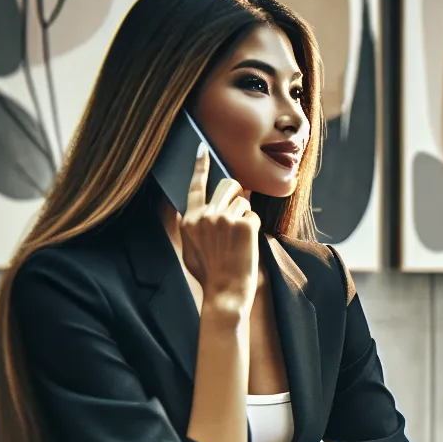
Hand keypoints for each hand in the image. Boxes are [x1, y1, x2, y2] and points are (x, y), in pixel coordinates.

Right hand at [178, 145, 258, 311]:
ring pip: (244, 201)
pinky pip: (253, 215)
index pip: (196, 185)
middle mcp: (205, 215)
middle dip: (238, 193)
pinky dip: (253, 228)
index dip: (201, 165)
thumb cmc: (210, 274)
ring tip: (239, 238)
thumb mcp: (189, 249)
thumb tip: (189, 211)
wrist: (225, 293)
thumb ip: (189, 227)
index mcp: (189, 219)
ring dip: (245, 215)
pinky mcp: (244, 225)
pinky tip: (245, 245)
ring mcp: (224, 219)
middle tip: (239, 209)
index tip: (203, 148)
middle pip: (229, 185)